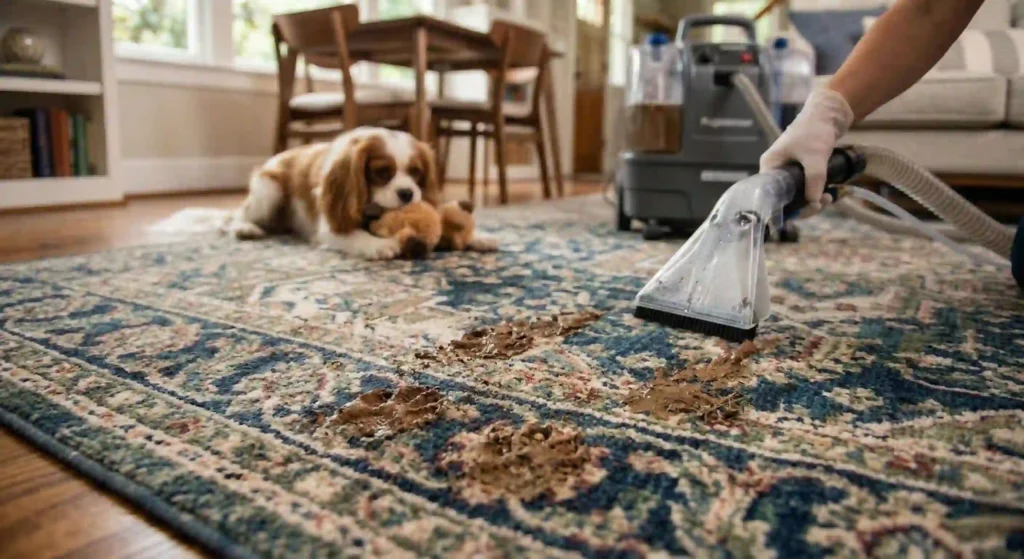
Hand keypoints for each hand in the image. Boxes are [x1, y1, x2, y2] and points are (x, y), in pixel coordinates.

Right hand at [759, 88, 854, 212]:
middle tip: (821, 204)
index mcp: (770, 166)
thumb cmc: (815, 131)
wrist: (828, 113)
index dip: (787, 207)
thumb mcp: (815, 157)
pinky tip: (828, 193)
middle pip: (784, 198)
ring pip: (796, 194)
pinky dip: (815, 192)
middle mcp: (775, 170)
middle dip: (804, 205)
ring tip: (828, 198)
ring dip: (812, 200)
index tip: (806, 209)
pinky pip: (804, 187)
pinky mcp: (800, 169)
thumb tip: (814, 203)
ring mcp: (787, 169)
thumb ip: (814, 181)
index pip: (771, 196)